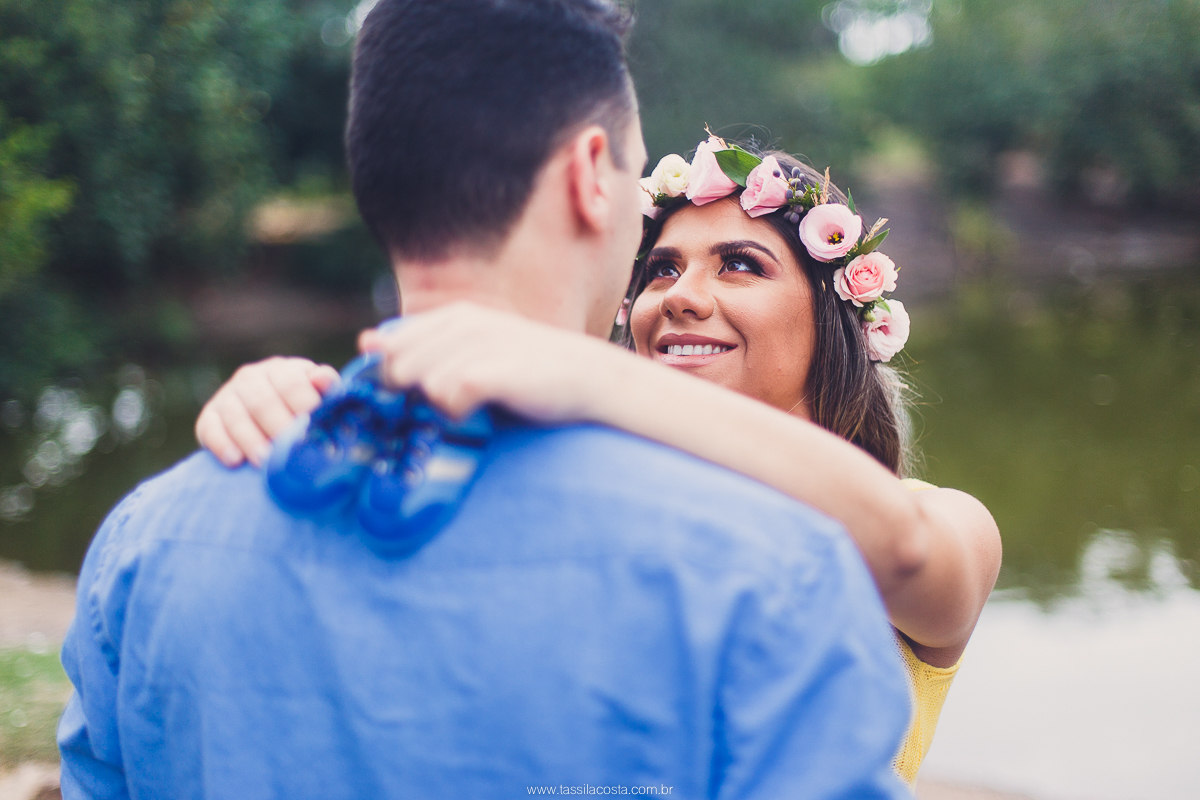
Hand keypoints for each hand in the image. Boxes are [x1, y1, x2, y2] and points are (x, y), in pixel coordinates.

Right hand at [195, 357, 340, 467]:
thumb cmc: (302, 407)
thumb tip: (323, 379)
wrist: (267, 417)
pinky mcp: (209, 416)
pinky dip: (222, 444)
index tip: (313, 430)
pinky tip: (234, 460)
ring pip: (236, 416)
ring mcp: (228, 395)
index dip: (304, 407)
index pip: (292, 384)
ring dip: (251, 440)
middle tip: (289, 452)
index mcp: (282, 370)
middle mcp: (252, 377)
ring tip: (264, 462)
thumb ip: (327, 388)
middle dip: (277, 428)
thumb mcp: (318, 395)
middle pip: (263, 402)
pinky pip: (210, 428)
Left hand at [358, 302, 623, 422]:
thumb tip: (366, 342)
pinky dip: (458, 414)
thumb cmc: (528, 370)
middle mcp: (461, 325)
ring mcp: (476, 346)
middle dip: (411, 396)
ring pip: (420, 387)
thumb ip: (420, 346)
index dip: (392, 379)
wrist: (587, 379)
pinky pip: (445, 400)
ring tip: (473, 407)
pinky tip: (482, 412)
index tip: (415, 399)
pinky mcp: (488, 373)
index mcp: (454, 317)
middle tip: (450, 407)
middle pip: (397, 370)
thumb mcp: (473, 348)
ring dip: (439, 407)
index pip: (391, 348)